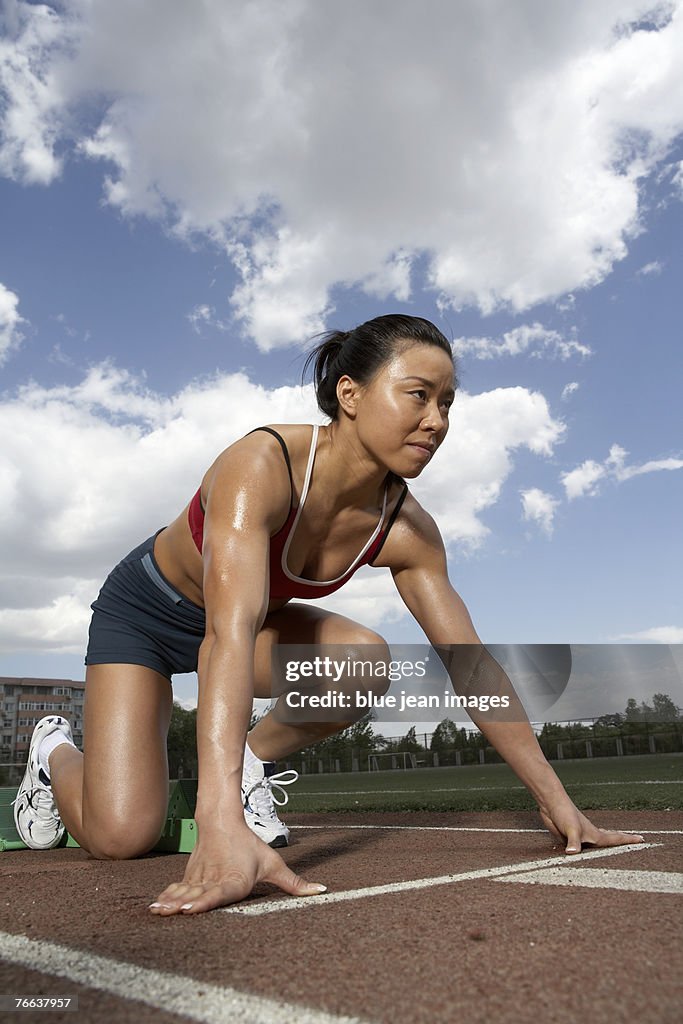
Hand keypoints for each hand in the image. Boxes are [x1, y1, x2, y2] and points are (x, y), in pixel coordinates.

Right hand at [149, 824, 326, 914]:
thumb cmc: (249, 845)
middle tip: (171, 914)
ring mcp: (199, 878)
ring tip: (158, 912)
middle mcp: (214, 880)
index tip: (193, 907)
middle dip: (183, 906)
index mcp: (234, 881)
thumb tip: (322, 891)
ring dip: (171, 903)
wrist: (221, 821)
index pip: (219, 893)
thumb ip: (294, 883)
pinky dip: (166, 897)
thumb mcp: (273, 863)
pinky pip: (176, 889)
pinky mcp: (189, 877)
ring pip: (184, 892)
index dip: (205, 901)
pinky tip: (155, 907)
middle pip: (198, 895)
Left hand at [538, 798, 643, 853]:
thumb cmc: (564, 813)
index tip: (643, 839)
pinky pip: (580, 848)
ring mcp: (580, 837)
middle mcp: (590, 836)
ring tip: (616, 848)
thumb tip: (572, 853)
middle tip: (637, 841)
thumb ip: (574, 842)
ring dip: (606, 846)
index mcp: (595, 835)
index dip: (629, 840)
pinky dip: (586, 851)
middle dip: (622, 842)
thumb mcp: (571, 829)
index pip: (616, 839)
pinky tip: (585, 852)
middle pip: (610, 840)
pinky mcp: (569, 838)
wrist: (551, 803)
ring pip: (596, 845)